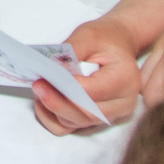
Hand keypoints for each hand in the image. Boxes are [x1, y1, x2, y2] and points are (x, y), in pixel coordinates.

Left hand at [33, 15, 141, 135]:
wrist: (117, 45)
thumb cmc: (105, 39)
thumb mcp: (87, 35)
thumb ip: (70, 54)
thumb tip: (51, 71)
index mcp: (125, 79)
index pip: (92, 91)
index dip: (66, 88)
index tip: (44, 79)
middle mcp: (123, 102)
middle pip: (86, 114)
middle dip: (56, 102)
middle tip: (37, 86)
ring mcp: (112, 115)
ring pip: (76, 123)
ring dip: (53, 109)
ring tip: (39, 89)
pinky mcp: (97, 120)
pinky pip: (71, 127)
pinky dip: (53, 118)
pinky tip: (43, 102)